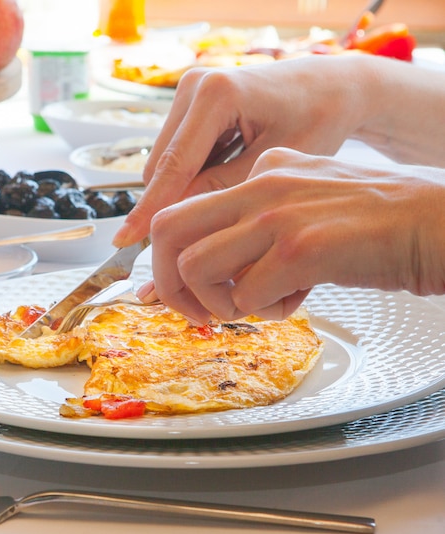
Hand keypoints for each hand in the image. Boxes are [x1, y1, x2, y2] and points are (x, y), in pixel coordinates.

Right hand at [113, 55, 370, 246]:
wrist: (329, 88)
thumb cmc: (316, 122)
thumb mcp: (272, 165)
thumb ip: (221, 190)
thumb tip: (176, 218)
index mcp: (217, 94)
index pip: (174, 165)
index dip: (151, 208)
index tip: (124, 240)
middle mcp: (194, 86)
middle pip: (162, 165)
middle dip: (175, 203)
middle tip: (203, 237)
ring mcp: (190, 91)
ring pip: (166, 161)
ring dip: (185, 188)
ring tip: (227, 201)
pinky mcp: (191, 102)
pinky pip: (178, 152)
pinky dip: (194, 174)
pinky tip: (226, 178)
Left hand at [140, 148, 444, 321]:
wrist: (438, 224)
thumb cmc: (374, 226)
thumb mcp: (305, 208)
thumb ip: (257, 229)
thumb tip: (208, 270)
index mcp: (263, 170)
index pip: (182, 211)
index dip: (171, 261)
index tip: (186, 291)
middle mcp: (263, 183)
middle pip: (166, 230)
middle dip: (168, 283)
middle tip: (196, 312)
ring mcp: (279, 213)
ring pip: (196, 266)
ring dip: (218, 303)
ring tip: (257, 305)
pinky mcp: (301, 248)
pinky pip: (247, 298)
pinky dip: (267, 312)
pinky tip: (298, 300)